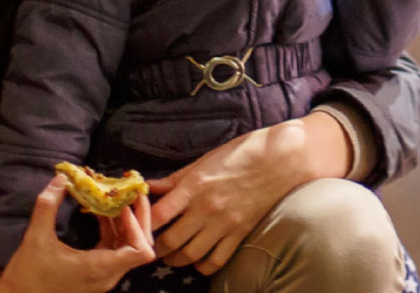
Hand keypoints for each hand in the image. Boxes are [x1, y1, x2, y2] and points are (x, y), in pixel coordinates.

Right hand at [0, 174, 155, 292]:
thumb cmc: (27, 276)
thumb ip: (47, 206)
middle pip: (139, 246)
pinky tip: (100, 211)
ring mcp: (104, 275)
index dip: (137, 226)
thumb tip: (61, 178)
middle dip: (138, 218)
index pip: (141, 251)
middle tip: (130, 192)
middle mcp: (108, 274)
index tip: (122, 205)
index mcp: (100, 268)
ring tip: (115, 196)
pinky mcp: (96, 272)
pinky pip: (113, 248)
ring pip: (127, 246)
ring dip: (124, 221)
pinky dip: (112, 229)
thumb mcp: (35, 239)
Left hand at [148, 115, 346, 274]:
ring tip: (170, 256)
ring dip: (175, 259)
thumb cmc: (241, 154)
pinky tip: (197, 261)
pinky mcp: (240, 233)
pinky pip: (216, 260)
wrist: (281, 160)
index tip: (138, 226)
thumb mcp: (204, 160)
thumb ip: (175, 179)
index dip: (143, 225)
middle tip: (151, 245)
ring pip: (190, 255)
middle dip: (156, 247)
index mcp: (194, 186)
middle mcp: (207, 208)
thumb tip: (147, 186)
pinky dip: (202, 266)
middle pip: (170, 241)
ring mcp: (224, 223)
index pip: (158, 215)